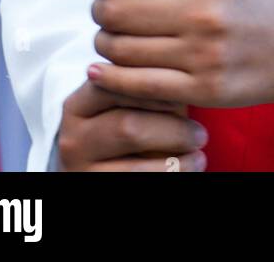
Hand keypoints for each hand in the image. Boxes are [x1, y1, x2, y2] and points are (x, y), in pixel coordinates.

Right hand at [56, 79, 208, 172]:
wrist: (103, 166)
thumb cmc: (126, 126)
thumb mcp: (128, 105)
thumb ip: (148, 91)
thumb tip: (189, 86)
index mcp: (78, 105)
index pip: (117, 86)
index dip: (158, 88)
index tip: (189, 93)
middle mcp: (72, 138)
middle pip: (128, 126)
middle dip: (172, 129)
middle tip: (201, 134)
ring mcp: (80, 169)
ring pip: (135, 166)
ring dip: (176, 161)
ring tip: (200, 155)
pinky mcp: (93, 188)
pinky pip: (138, 183)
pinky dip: (170, 175)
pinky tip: (190, 169)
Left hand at [87, 0, 273, 113]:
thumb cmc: (250, 5)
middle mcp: (203, 12)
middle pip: (117, 9)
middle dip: (101, 11)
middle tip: (106, 12)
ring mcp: (202, 54)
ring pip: (119, 48)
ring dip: (104, 44)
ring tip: (114, 40)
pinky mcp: (201, 90)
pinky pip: (135, 85)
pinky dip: (109, 77)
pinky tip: (102, 70)